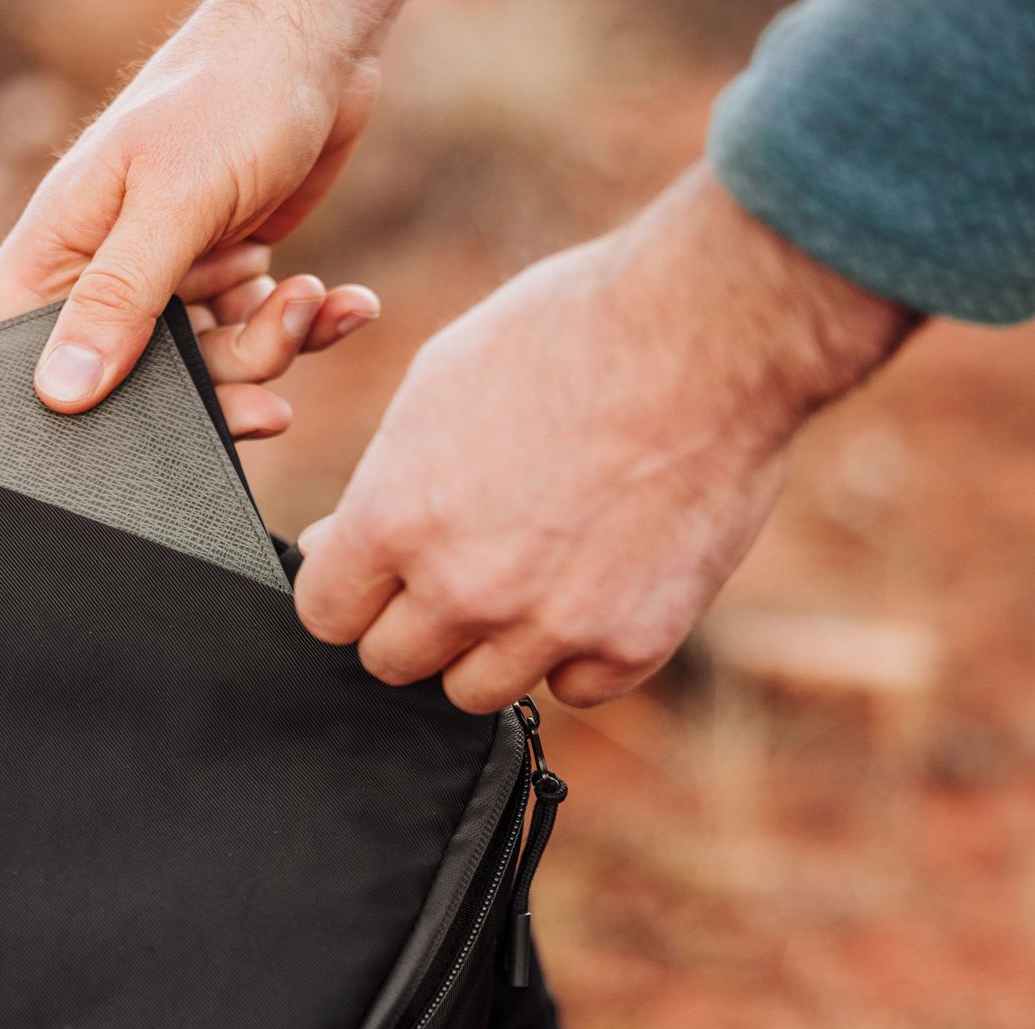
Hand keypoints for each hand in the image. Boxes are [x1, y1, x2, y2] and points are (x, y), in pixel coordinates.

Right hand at [0, 0, 402, 431]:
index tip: (116, 427)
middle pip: (131, 382)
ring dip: (270, 347)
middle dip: (211, 386)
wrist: (320, 44)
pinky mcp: (229, 276)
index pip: (12, 347)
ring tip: (304, 298)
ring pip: (209, 368)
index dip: (51, 400)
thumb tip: (60, 394)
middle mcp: (108, 270)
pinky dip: (305, 325)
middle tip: (267, 380)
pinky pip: (259, 335)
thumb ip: (120, 298)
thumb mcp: (173, 200)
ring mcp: (171, 278)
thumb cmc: (231, 94)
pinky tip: (342, 301)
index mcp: (61, 246)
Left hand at [293, 166, 919, 712]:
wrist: (709, 331)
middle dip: (413, 619)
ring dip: (488, 646)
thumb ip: (384, 488)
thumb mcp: (437, 388)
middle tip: (457, 566)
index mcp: (395, 519)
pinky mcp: (632, 643)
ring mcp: (549, 626)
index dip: (349, 588)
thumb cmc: (566, 333)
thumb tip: (337, 546)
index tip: (375, 569)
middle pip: (392, 661)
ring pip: (475, 691)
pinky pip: (574, 688)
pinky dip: (577, 652)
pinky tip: (594, 587)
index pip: (325, 613)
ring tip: (527, 575)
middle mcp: (462, 588)